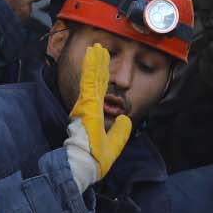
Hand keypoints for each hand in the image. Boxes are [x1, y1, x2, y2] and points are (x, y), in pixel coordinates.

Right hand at [64, 43, 131, 190]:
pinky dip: (91, 67)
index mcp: (94, 115)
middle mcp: (89, 107)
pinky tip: (92, 54)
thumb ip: (121, 132)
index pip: (99, 92)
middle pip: (95, 80)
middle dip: (98, 64)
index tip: (102, 65)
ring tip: (97, 47)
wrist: (86, 164)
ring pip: (92, 77)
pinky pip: (89, 81)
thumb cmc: (95, 159)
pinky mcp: (87, 103)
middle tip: (99, 48)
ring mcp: (87, 104)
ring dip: (95, 61)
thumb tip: (127, 119)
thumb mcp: (114, 144)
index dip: (101, 77)